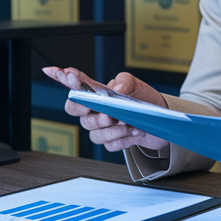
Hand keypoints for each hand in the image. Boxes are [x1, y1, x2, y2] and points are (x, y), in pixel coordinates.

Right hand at [42, 67, 169, 152]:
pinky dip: (123, 139)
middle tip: (105, 114)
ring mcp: (100, 128)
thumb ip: (124, 81)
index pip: (74, 85)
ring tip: (126, 123)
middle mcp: (93, 111)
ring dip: (111, 130)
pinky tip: (135, 132)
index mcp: (95, 93)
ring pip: (94, 133)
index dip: (63, 78)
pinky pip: (110, 144)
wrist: (157, 118)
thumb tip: (117, 88)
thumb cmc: (141, 98)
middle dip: (86, 112)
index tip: (69, 75)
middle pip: (75, 111)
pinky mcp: (111, 142)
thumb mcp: (135, 84)